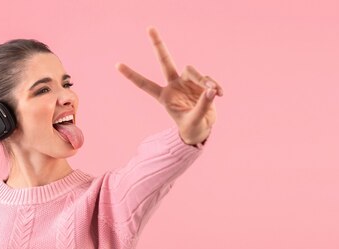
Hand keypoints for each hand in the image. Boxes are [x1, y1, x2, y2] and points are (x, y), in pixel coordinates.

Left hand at [115, 26, 222, 144]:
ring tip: (214, 93)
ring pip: (193, 71)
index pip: (145, 84)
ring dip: (204, 81)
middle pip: (165, 61)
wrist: (201, 130)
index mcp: (164, 96)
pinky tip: (220, 94)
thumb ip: (202, 105)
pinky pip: (208, 80)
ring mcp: (187, 82)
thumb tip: (212, 91)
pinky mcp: (201, 83)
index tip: (117, 65)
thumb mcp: (194, 120)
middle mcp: (174, 85)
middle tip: (150, 28)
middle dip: (158, 45)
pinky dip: (214, 86)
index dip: (132, 75)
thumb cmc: (192, 128)